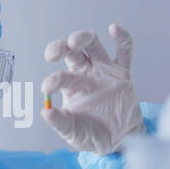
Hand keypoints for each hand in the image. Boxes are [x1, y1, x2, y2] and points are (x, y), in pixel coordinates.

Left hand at [41, 23, 145, 155]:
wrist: (120, 140)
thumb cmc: (92, 134)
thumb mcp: (73, 132)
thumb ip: (60, 123)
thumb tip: (45, 113)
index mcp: (71, 86)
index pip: (59, 76)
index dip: (52, 80)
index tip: (47, 88)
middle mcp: (85, 73)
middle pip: (71, 52)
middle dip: (60, 47)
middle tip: (53, 54)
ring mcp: (104, 70)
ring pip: (92, 45)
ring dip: (83, 38)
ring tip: (75, 41)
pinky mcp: (123, 72)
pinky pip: (124, 50)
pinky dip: (121, 37)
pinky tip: (113, 29)